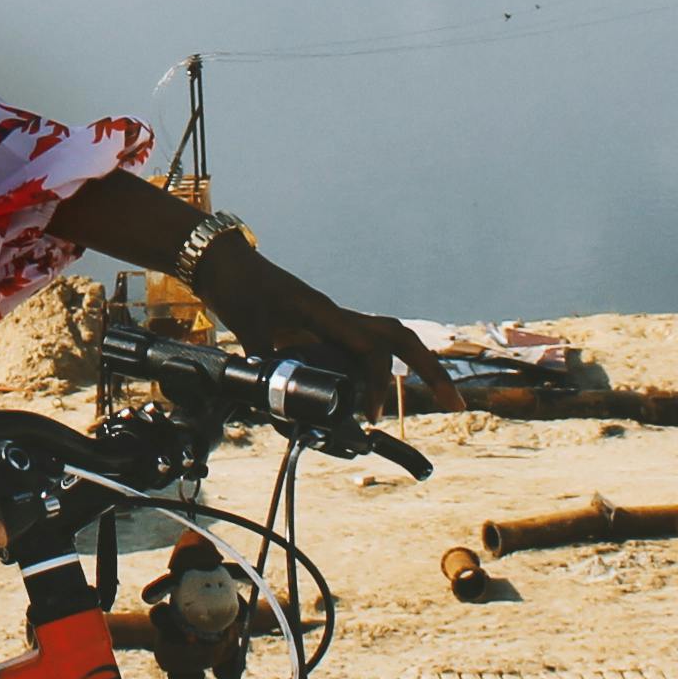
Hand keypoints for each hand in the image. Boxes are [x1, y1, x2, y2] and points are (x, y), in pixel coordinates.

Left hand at [194, 231, 448, 414]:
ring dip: (415, 366)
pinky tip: (384, 390)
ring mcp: (333, 322)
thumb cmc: (239, 288)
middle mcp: (337, 318)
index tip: (370, 415)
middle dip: (429, 368)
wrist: (224, 262)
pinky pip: (365, 347)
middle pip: (399, 338)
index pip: (371, 350)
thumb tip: (280, 406)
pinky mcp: (323, 328)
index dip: (377, 384)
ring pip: (388, 340)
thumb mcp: (249, 330)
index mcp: (326, 314)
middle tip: (453, 401)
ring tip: (441, 395)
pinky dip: (383, 367)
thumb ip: (267, 365)